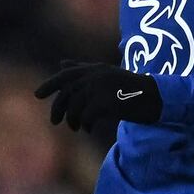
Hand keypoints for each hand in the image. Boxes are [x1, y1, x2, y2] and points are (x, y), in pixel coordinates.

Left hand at [35, 62, 162, 132]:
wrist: (156, 98)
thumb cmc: (131, 88)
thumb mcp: (107, 75)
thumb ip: (84, 70)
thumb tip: (61, 64)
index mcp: (95, 69)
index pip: (66, 76)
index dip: (50, 85)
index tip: (37, 95)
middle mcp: (96, 76)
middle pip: (67, 94)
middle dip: (58, 109)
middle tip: (55, 122)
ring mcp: (102, 89)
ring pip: (76, 108)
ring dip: (74, 121)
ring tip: (79, 128)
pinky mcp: (107, 103)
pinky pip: (88, 117)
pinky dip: (87, 125)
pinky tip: (91, 129)